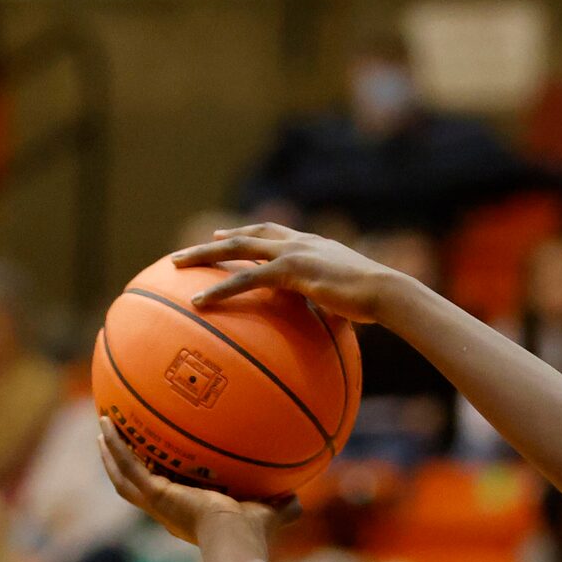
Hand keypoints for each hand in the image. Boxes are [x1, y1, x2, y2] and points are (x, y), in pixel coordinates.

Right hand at [97, 419, 292, 547]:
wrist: (239, 540)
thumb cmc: (255, 534)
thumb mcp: (271, 512)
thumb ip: (282, 505)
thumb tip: (300, 499)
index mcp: (188, 513)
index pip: (165, 493)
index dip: (155, 477)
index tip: (152, 460)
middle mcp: (168, 510)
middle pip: (134, 485)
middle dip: (123, 463)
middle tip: (113, 440)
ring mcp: (158, 503)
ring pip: (122, 477)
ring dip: (110, 453)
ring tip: (103, 428)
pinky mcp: (155, 494)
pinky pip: (128, 467)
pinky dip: (116, 447)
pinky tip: (107, 425)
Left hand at [171, 224, 398, 325]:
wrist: (386, 292)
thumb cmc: (375, 303)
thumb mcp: (347, 301)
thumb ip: (329, 309)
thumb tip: (328, 327)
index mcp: (311, 245)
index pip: (271, 233)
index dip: (245, 234)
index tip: (222, 235)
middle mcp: (298, 242)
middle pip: (246, 236)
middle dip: (213, 242)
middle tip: (186, 253)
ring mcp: (293, 252)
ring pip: (237, 249)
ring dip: (203, 255)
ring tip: (175, 264)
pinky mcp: (290, 270)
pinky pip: (247, 279)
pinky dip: (221, 288)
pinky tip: (199, 301)